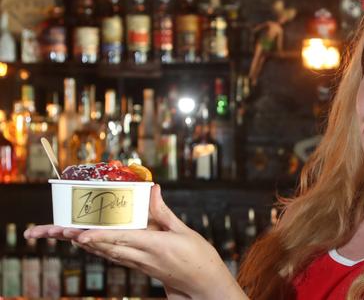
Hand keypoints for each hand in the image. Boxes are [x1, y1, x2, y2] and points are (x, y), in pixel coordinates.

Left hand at [25, 185, 246, 298]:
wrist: (202, 285)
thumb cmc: (198, 258)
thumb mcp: (183, 231)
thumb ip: (163, 212)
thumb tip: (152, 189)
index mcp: (155, 246)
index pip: (121, 240)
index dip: (98, 237)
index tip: (79, 234)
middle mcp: (141, 257)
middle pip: (103, 247)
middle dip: (75, 238)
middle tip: (50, 230)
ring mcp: (138, 263)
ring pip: (103, 252)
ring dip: (80, 242)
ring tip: (55, 232)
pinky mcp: (138, 265)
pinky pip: (112, 255)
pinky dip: (95, 246)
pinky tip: (82, 240)